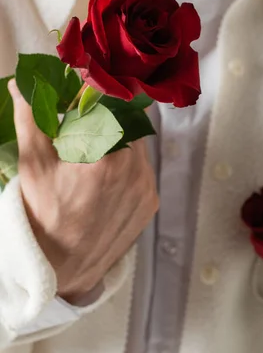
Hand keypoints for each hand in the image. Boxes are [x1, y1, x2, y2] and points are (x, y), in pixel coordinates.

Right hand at [8, 79, 158, 303]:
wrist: (61, 268)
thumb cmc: (42, 215)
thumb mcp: (33, 165)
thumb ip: (32, 117)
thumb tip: (21, 83)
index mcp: (107, 157)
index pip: (113, 104)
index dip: (99, 90)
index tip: (86, 86)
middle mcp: (135, 171)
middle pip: (129, 122)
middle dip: (109, 114)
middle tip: (86, 118)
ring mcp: (146, 188)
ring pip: (139, 145)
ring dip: (120, 137)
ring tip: (93, 149)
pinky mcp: (151, 203)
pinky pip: (144, 170)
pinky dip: (128, 163)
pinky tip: (105, 175)